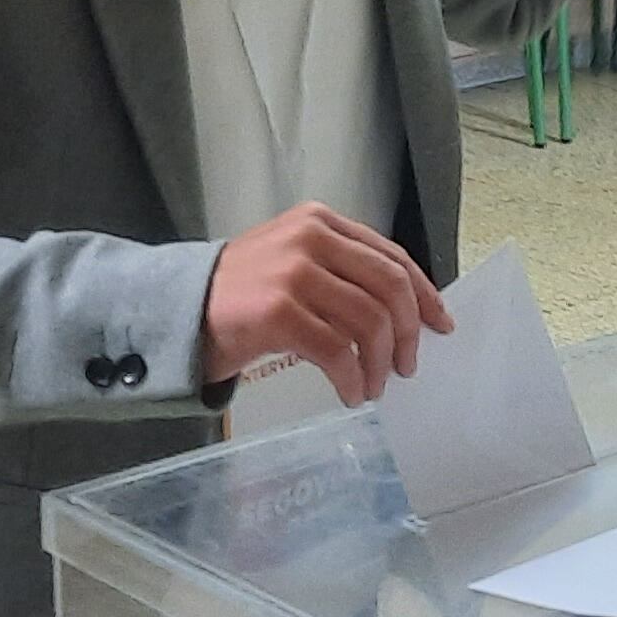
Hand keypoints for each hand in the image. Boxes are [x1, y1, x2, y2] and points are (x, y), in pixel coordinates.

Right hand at [197, 203, 450, 405]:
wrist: (176, 310)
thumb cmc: (241, 295)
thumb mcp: (295, 263)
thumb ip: (343, 273)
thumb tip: (405, 313)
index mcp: (321, 222)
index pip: (392, 256)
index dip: (423, 293)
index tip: (440, 325)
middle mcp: (312, 238)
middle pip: (390, 287)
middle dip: (408, 333)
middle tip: (407, 367)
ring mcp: (294, 273)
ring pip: (369, 321)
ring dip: (380, 364)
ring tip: (372, 387)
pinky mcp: (278, 311)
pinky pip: (338, 352)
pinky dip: (352, 379)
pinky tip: (350, 394)